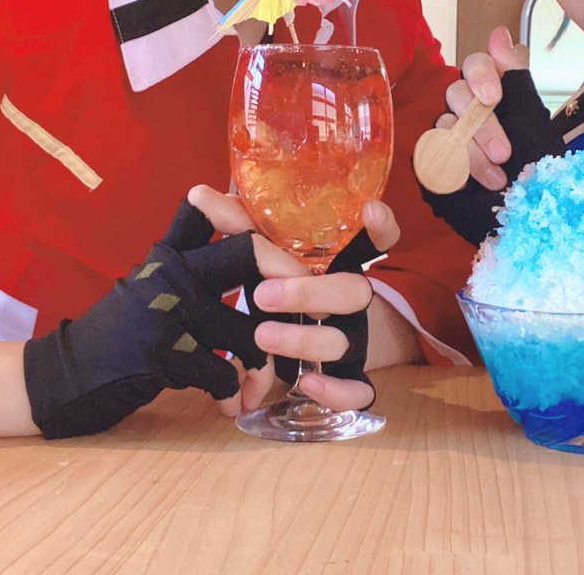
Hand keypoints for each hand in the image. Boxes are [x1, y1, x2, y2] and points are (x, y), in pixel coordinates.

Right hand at [23, 189, 299, 438]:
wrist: (68, 377)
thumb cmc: (123, 329)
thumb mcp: (155, 278)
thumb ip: (194, 254)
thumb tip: (244, 226)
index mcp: (171, 248)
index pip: (213, 207)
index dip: (254, 215)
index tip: (282, 241)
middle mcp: (173, 270)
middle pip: (253, 253)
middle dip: (293, 283)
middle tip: (311, 309)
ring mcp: (169, 311)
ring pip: (250, 329)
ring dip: (265, 364)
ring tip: (264, 384)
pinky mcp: (164, 355)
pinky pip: (224, 374)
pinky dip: (234, 394)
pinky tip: (233, 404)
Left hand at [244, 198, 400, 413]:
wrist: (293, 343)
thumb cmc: (276, 286)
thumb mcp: (260, 255)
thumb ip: (238, 226)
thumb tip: (202, 194)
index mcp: (337, 263)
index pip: (375, 240)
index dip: (381, 226)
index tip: (368, 209)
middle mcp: (351, 299)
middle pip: (356, 291)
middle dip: (309, 293)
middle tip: (260, 294)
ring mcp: (353, 339)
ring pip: (345, 340)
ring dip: (303, 339)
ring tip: (260, 336)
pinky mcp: (348, 377)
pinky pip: (357, 390)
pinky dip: (335, 389)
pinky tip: (306, 383)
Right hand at [439, 26, 530, 189]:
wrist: (531, 216)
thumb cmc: (537, 167)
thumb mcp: (533, 122)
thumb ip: (516, 79)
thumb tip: (499, 32)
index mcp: (494, 91)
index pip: (476, 64)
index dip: (481, 76)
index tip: (494, 97)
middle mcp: (468, 107)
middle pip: (457, 95)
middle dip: (482, 125)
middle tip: (503, 153)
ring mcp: (448, 134)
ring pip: (444, 127)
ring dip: (471, 155)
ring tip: (497, 180)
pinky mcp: (433, 160)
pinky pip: (428, 153)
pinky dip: (449, 168)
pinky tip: (467, 183)